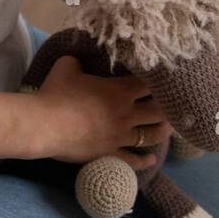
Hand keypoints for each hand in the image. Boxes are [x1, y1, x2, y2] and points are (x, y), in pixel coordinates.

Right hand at [31, 55, 172, 169]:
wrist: (43, 124)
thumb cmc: (55, 93)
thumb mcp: (66, 67)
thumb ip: (78, 60)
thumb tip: (79, 57)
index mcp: (120, 90)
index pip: (150, 84)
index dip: (161, 82)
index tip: (168, 81)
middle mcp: (126, 113)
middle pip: (159, 111)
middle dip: (169, 108)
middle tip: (174, 106)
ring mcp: (120, 136)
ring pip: (151, 135)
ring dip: (162, 131)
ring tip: (169, 128)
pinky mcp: (109, 153)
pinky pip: (132, 160)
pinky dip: (144, 160)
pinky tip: (152, 159)